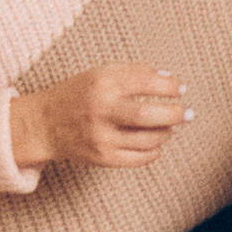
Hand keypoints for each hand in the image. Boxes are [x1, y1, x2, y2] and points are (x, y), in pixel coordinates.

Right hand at [11, 67, 192, 169]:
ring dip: (166, 133)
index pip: (146, 82)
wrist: (44, 124)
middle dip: (176, 114)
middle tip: (187, 113)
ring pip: (149, 139)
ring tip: (169, 127)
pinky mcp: (102, 158)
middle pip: (149, 114)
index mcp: (102, 84)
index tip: (181, 88)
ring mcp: (102, 137)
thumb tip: (170, 79)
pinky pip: (139, 158)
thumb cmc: (77, 94)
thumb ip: (134, 72)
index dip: (170, 85)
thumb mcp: (100, 73)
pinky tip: (155, 144)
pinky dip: (154, 151)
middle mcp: (102, 110)